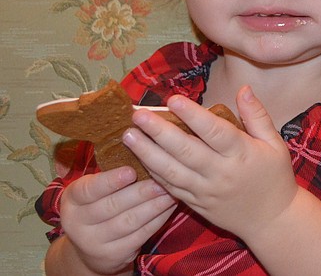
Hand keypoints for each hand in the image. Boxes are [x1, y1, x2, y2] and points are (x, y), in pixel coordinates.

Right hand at [56, 167, 176, 274]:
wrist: (91, 248)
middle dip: (140, 192)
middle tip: (162, 180)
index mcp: (72, 199)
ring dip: (154, 206)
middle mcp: (77, 223)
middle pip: (112, 206)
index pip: (88, 190)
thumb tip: (140, 143)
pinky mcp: (113, 255)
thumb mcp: (94, 189)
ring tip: (171, 191)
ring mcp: (94, 242)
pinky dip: (158, 220)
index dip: (110, 181)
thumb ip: (110, 173)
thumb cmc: (98, 205)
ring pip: (129, 222)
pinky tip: (170, 207)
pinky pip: (140, 235)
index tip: (131, 171)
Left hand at [124, 86, 295, 241]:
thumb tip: (243, 88)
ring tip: (128, 135)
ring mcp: (206, 191)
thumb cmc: (275, 176)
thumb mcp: (274, 143)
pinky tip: (138, 159)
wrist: (272, 220)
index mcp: (242, 154)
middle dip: (158, 132)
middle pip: (185, 151)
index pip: (214, 132)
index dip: (192, 115)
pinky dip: (153, 174)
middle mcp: (221, 173)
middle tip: (138, 115)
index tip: (172, 99)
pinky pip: (170, 188)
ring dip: (147, 153)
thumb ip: (257, 115)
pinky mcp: (196, 204)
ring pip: (171, 172)